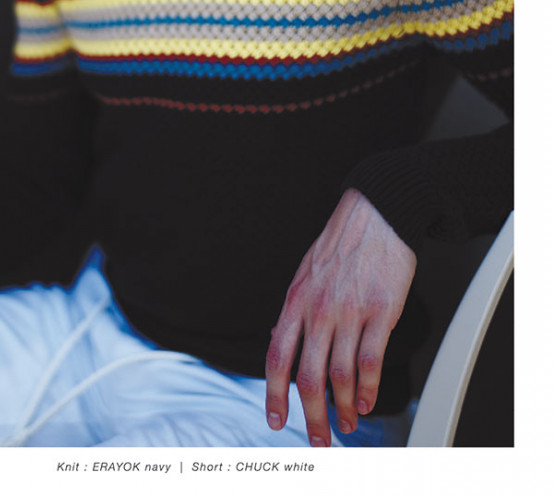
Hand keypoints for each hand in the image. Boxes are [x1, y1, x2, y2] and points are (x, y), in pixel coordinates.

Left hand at [265, 188, 416, 446]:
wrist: (376, 215)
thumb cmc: (341, 245)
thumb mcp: (304, 274)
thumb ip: (294, 311)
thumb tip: (279, 342)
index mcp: (296, 300)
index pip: (278, 355)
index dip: (274, 393)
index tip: (277, 421)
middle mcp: (319, 309)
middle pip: (309, 376)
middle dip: (312, 417)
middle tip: (318, 440)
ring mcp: (350, 311)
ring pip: (340, 375)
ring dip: (342, 409)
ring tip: (346, 426)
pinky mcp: (381, 311)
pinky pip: (371, 360)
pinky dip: (368, 388)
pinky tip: (366, 401)